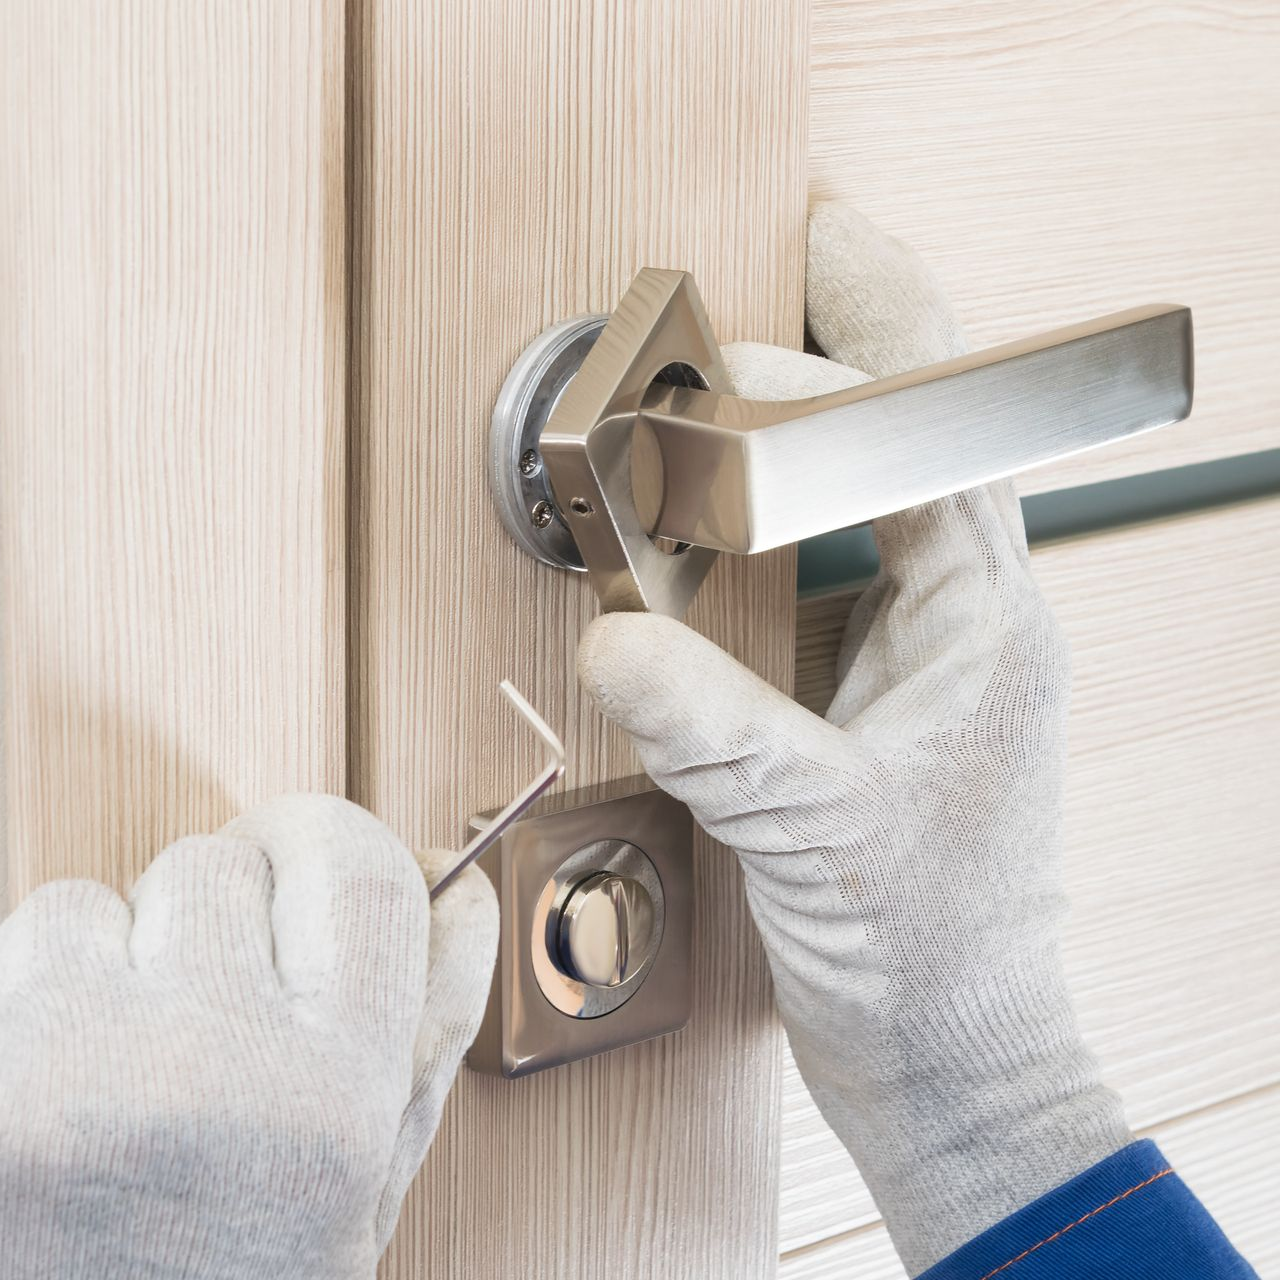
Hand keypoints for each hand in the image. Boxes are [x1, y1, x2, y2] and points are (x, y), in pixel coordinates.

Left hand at [0, 794, 496, 1279]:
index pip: (357, 871)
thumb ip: (431, 1027)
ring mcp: (59, 1079)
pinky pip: (3, 959)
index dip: (330, 840)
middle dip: (209, 912)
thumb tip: (456, 889)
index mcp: (335, 1102)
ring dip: (98, 956)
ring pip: (87, 903)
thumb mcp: (365, 1191)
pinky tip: (45, 1085)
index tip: (306, 852)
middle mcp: (203, 1074)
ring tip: (110, 1065)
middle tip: (202, 1001)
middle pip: (214, 865)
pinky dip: (19, 999)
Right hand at [578, 205, 1128, 1273]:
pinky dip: (774, 528)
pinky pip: (825, 577)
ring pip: (884, 497)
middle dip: (885, 335)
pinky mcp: (869, 699)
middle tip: (826, 247)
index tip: (733, 368)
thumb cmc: (931, 960)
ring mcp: (919, 660)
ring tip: (769, 352)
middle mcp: (966, 628)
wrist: (947, 1055)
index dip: (834, 391)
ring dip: (826, 425)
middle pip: (936, 437)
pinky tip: (725, 516)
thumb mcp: (816, 833)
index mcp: (988, 633)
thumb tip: (615, 645)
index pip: (927, 455)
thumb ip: (718, 732)